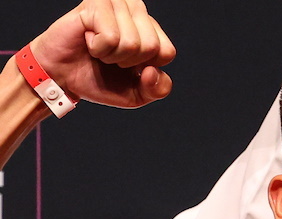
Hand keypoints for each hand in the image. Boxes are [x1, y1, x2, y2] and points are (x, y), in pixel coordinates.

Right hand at [30, 0, 175, 107]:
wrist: (62, 78)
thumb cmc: (99, 80)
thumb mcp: (137, 94)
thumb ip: (158, 89)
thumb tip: (152, 71)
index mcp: (150, 28)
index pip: (167, 52)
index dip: (146, 68)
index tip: (126, 65)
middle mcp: (136, 10)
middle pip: (151, 47)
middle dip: (128, 62)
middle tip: (109, 57)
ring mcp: (116, 3)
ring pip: (132, 43)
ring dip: (112, 55)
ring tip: (99, 48)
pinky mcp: (96, 3)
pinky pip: (111, 37)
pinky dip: (99, 48)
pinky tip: (89, 41)